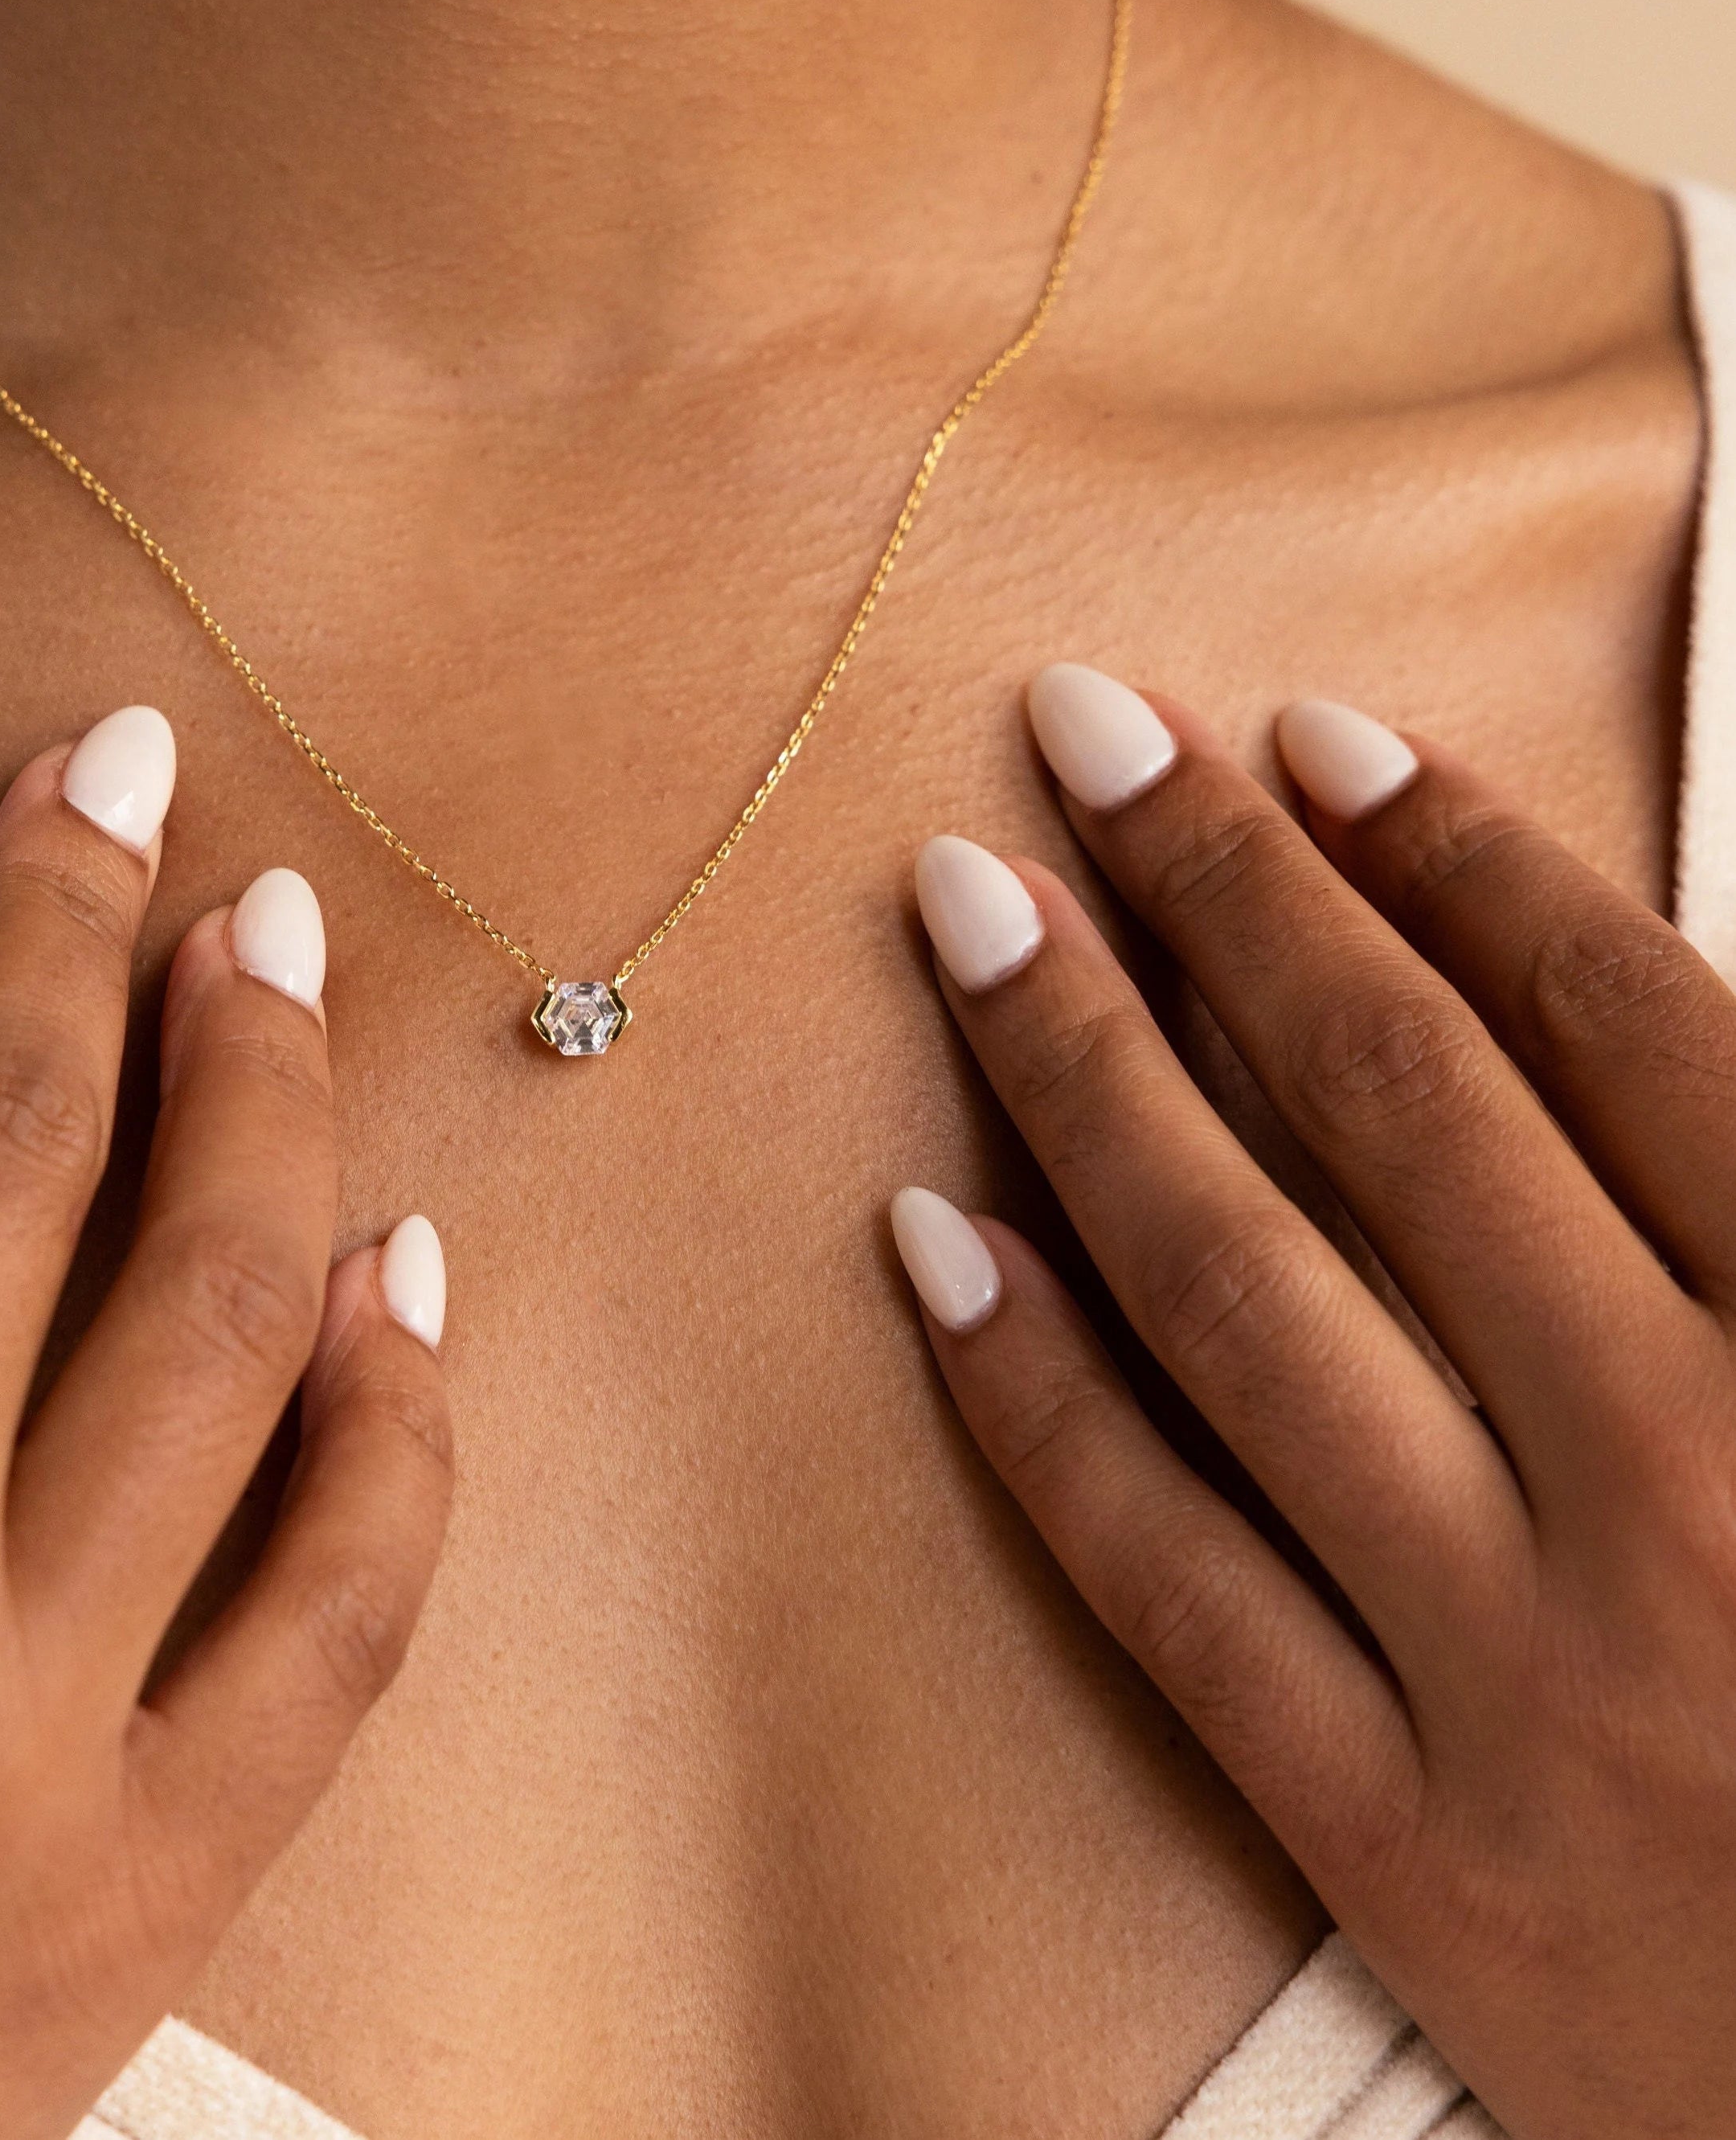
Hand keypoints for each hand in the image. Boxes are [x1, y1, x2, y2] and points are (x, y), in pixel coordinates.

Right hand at [0, 706, 452, 2139]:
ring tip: (272, 952)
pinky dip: (404, 1415)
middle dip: (67, 912)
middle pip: (11, 1132)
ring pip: (222, 1309)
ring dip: (261, 1090)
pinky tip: (408, 1267)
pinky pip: (346, 1601)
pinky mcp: (144, 1882)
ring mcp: (21, 1723)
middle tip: (122, 773)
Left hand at [894, 665, 1735, 2137]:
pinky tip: (924, 1234)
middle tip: (1080, 731)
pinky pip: (1171, 1577)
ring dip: (1085, 1076)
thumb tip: (1595, 987)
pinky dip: (1035, 1395)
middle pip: (1402, 1114)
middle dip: (1230, 893)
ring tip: (970, 911)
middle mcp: (1691, 1499)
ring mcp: (1531, 1685)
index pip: (1625, 1029)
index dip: (1456, 854)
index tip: (1308, 736)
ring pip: (1246, 1303)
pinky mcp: (1405, 1852)